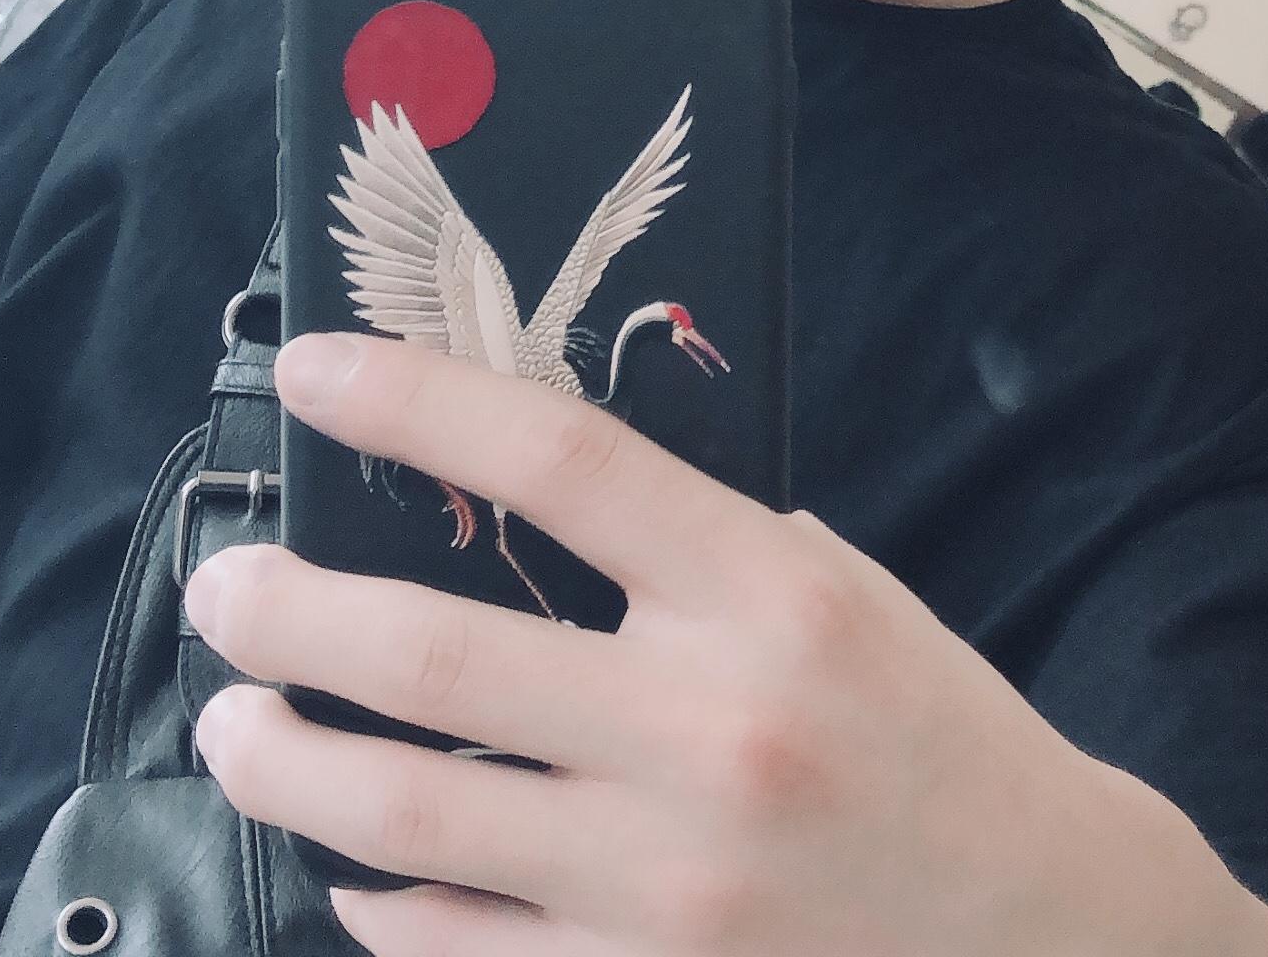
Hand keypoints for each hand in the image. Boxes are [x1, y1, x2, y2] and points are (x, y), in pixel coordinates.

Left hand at [185, 332, 1264, 955]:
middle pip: (435, 651)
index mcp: (769, 594)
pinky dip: (377, 899)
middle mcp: (711, 730)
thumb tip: (518, 503)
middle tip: (228, 587)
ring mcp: (668, 881)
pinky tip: (351, 862)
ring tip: (236, 718)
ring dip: (283, 759)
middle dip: (288, 610)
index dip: (417, 403)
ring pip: (405, 813)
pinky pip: (453, 948)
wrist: (1039, 925)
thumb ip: (695, 550)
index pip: (559, 464)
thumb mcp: (841, 589)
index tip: (317, 368)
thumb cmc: (932, 729)